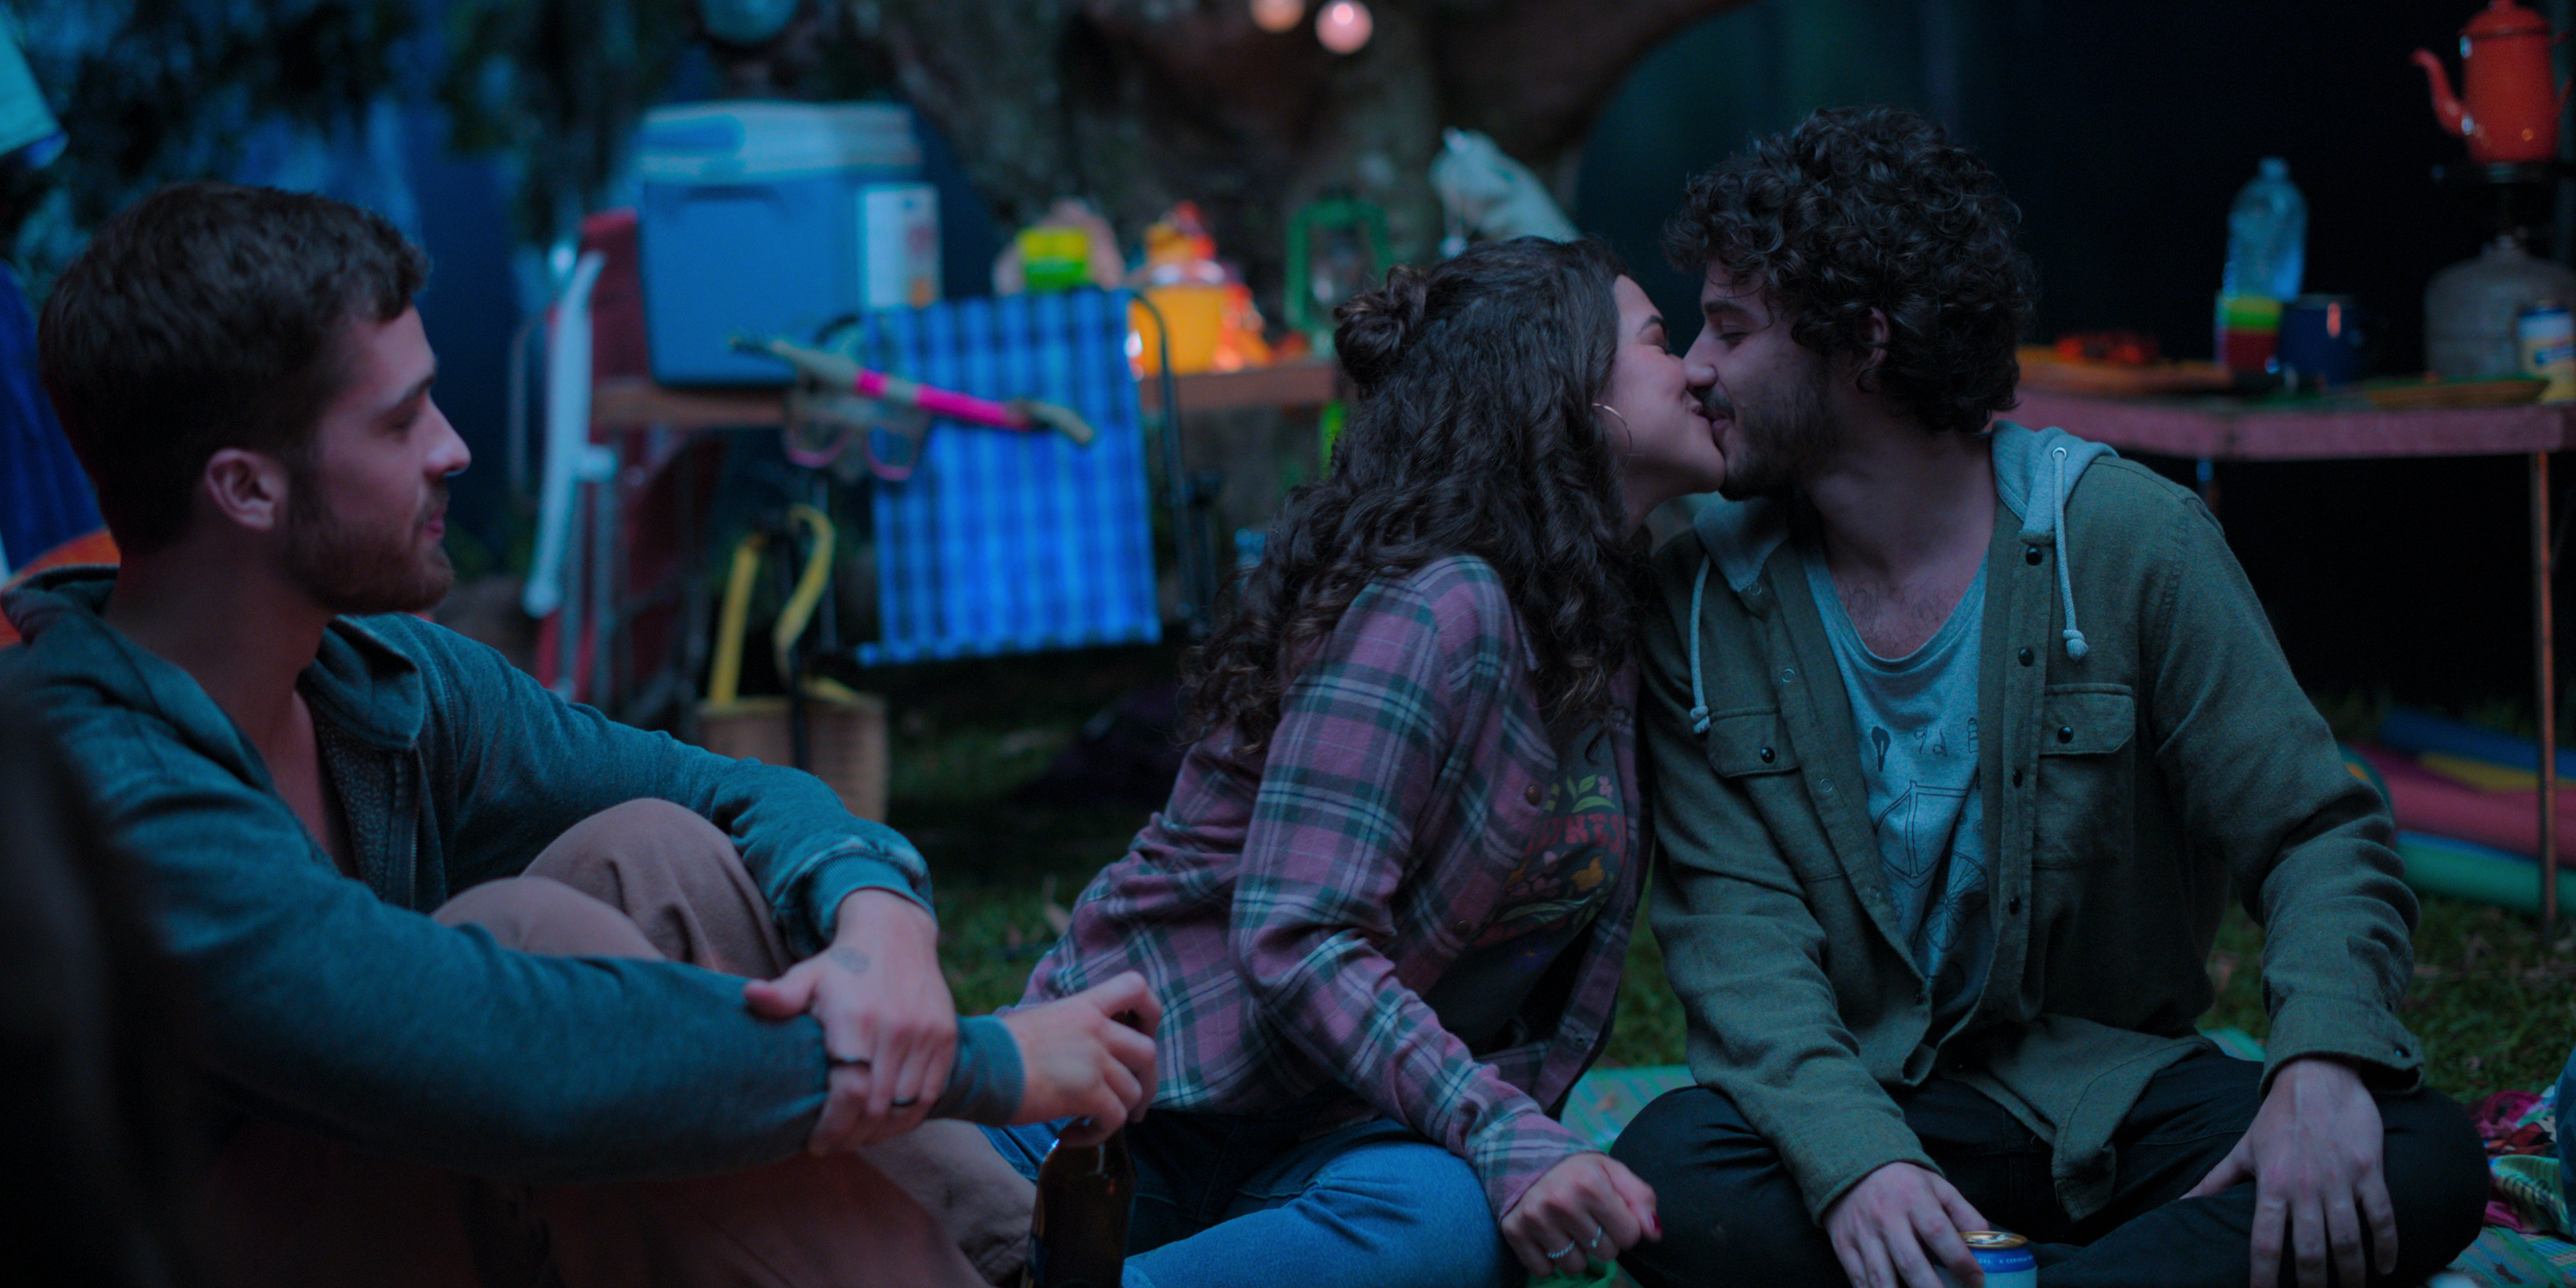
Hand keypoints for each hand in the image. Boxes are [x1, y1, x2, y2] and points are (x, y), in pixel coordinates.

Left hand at [745, 889, 956, 1150]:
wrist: (896, 934)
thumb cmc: (843, 965)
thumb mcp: (808, 975)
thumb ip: (782, 995)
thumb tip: (751, 996)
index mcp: (857, 1019)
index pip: (851, 1092)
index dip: (834, 1127)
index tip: (816, 1145)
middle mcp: (896, 1029)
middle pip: (878, 1108)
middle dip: (852, 1137)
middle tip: (833, 1146)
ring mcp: (926, 1035)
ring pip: (906, 1108)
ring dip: (881, 1132)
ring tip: (857, 1138)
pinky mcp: (946, 1038)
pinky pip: (930, 1094)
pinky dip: (908, 1118)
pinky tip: (887, 1124)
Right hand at [998, 971, 1160, 1145]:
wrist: (977, 1067)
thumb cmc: (996, 1048)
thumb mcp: (1039, 1021)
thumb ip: (1069, 1028)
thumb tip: (1077, 1049)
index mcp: (1084, 1006)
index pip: (1136, 988)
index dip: (1150, 1012)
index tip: (1143, 1034)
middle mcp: (1095, 1029)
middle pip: (1148, 1052)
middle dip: (1148, 1082)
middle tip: (1134, 1103)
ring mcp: (1094, 1060)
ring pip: (1133, 1091)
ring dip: (1120, 1114)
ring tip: (1094, 1124)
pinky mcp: (1087, 1093)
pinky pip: (1113, 1119)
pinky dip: (1098, 1134)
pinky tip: (1071, 1136)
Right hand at [1498, 1152, 1659, 1279]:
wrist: (1521, 1153)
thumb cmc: (1574, 1167)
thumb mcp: (1611, 1171)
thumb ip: (1640, 1198)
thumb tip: (1654, 1233)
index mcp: (1591, 1184)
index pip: (1630, 1236)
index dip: (1624, 1226)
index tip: (1609, 1214)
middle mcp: (1561, 1202)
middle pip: (1605, 1253)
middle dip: (1602, 1239)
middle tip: (1587, 1219)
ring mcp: (1535, 1218)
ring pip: (1575, 1266)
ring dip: (1576, 1252)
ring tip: (1567, 1228)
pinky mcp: (1514, 1231)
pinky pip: (1544, 1270)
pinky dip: (1548, 1260)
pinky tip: (1548, 1237)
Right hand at [1823, 1161, 1987, 1287]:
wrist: (1851, 1166)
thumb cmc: (1902, 1182)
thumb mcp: (1937, 1186)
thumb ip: (1963, 1213)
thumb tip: (1987, 1241)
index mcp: (1914, 1199)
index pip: (1940, 1233)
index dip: (1961, 1262)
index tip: (1977, 1281)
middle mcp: (1886, 1217)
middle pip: (1910, 1264)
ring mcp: (1862, 1234)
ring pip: (1881, 1278)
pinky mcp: (1844, 1245)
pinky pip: (1859, 1280)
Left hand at [2186, 1056, 2394, 1287]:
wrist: (2317, 1078)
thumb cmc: (2277, 1118)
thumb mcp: (2243, 1149)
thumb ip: (2215, 1182)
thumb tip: (2181, 1205)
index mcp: (2270, 1184)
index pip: (2264, 1242)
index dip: (2264, 1276)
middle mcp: (2304, 1187)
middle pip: (2310, 1251)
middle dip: (2314, 1285)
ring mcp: (2340, 1180)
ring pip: (2347, 1240)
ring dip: (2351, 1273)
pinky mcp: (2369, 1171)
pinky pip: (2382, 1216)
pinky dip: (2386, 1246)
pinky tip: (2385, 1268)